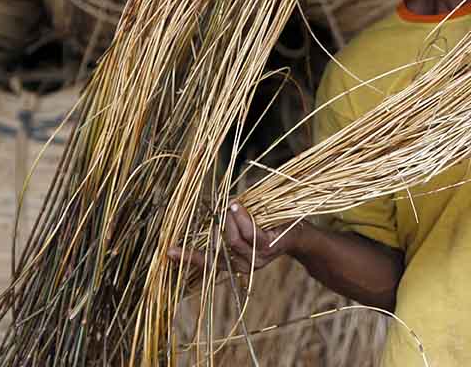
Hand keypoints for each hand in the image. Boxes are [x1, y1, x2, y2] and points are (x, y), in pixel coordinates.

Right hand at [167, 202, 293, 275]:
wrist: (301, 233)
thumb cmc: (269, 225)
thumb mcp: (245, 227)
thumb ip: (227, 225)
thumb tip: (208, 211)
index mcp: (234, 263)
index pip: (207, 264)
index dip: (188, 257)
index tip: (169, 251)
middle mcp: (244, 265)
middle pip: (218, 250)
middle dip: (215, 226)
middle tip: (218, 208)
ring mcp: (257, 258)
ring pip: (233, 240)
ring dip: (229, 219)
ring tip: (230, 204)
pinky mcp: (269, 247)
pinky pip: (250, 233)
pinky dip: (241, 217)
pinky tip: (237, 206)